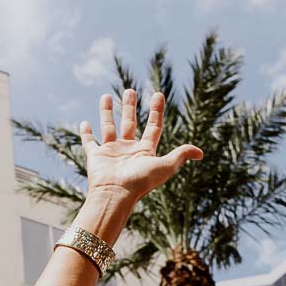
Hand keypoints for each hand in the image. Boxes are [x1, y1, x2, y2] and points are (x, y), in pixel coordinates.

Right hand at [79, 89, 202, 201]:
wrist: (116, 194)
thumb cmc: (140, 182)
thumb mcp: (165, 166)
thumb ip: (180, 155)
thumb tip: (200, 153)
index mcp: (144, 152)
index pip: (153, 127)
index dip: (156, 111)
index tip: (158, 94)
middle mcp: (128, 150)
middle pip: (129, 123)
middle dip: (130, 107)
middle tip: (130, 91)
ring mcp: (111, 152)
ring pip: (108, 127)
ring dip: (106, 112)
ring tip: (106, 95)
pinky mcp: (95, 157)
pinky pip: (89, 143)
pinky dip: (85, 134)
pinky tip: (84, 123)